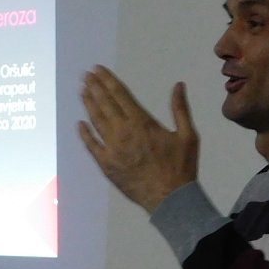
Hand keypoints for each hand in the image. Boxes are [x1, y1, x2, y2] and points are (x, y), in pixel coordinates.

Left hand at [77, 67, 199, 211]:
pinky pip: (92, 147)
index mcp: (142, 123)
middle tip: (85, 75)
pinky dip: (85, 134)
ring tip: (82, 91)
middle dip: (94, 87)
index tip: (98, 70)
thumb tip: (178, 85)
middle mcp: (123, 132)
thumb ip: (180, 109)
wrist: (170, 199)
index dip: (108, 81)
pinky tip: (79, 124)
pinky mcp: (107, 165)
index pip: (120, 95)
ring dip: (88, 105)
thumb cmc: (181, 167)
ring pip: (96, 122)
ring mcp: (112, 149)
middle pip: (105, 104)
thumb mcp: (188, 135)